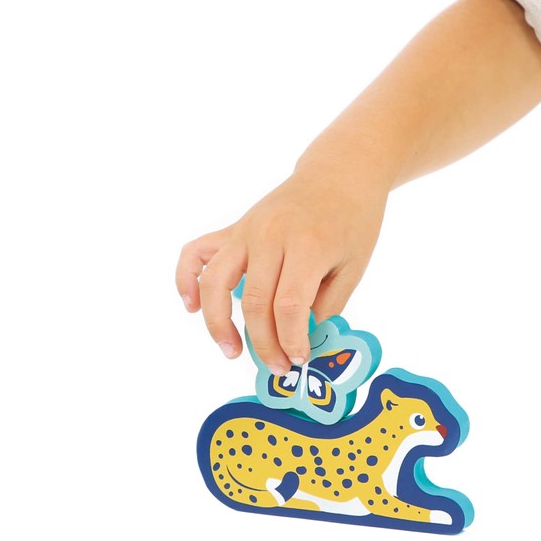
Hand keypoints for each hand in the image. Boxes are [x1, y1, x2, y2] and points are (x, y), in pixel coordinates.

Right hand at [176, 167, 386, 374]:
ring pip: (216, 282)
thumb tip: (301, 341)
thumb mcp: (354, 265)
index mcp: (307, 245)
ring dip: (218, 323)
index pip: (289, 306)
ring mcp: (246, 230)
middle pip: (255, 302)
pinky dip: (186, 279)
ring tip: (231, 351)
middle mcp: (270, 236)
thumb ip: (329, 304)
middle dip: (264, 344)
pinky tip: (190, 305)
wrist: (340, 173)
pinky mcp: (234, 228)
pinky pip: (197, 253)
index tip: (298, 359)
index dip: (291, 340)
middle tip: (277, 367)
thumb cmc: (353, 219)